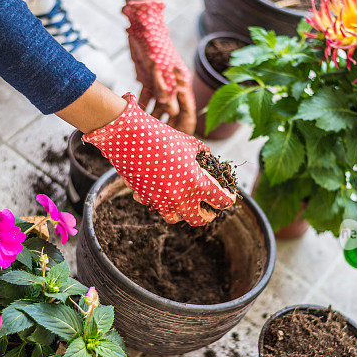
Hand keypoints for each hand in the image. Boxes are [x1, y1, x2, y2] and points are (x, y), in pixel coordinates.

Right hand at [83, 94, 234, 225]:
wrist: (128, 137)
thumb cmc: (161, 136)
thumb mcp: (188, 142)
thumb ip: (201, 154)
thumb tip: (207, 158)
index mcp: (196, 183)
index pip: (220, 201)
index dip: (227, 199)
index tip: (228, 197)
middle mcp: (180, 197)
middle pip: (199, 220)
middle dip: (207, 214)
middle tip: (208, 206)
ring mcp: (160, 201)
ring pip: (175, 218)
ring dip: (182, 212)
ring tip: (185, 201)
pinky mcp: (144, 198)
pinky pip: (156, 206)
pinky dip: (161, 201)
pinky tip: (163, 189)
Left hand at [122, 0, 195, 134]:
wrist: (142, 26)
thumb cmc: (156, 43)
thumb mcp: (162, 68)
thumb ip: (166, 89)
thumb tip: (171, 111)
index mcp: (182, 83)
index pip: (187, 111)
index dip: (182, 126)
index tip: (175, 140)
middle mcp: (173, 85)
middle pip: (172, 112)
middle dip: (165, 126)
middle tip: (158, 141)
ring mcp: (160, 83)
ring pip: (157, 107)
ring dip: (150, 118)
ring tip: (143, 134)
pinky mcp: (148, 80)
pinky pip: (145, 97)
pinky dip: (140, 106)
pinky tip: (133, 118)